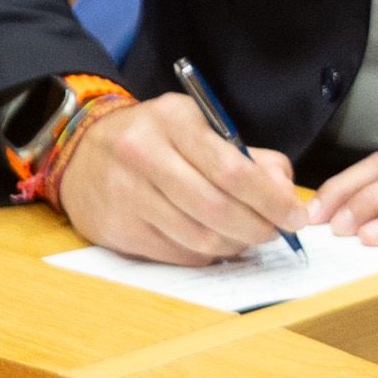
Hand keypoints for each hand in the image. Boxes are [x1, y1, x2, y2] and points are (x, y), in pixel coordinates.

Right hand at [56, 94, 305, 263]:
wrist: (81, 150)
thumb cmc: (157, 137)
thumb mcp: (201, 126)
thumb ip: (249, 157)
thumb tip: (284, 194)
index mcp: (174, 122)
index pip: (232, 170)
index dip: (270, 200)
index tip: (296, 216)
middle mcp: (144, 156)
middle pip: (215, 208)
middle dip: (257, 228)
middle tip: (277, 234)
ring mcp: (124, 195)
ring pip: (196, 237)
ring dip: (234, 245)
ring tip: (248, 239)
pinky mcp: (114, 229)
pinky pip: (174, 253)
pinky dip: (205, 254)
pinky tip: (216, 244)